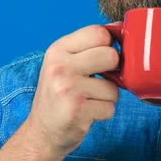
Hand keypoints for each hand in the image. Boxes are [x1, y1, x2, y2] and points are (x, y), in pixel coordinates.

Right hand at [24, 25, 119, 158]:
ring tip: (87, 100)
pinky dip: (103, 113)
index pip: (98, 32)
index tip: (102, 58)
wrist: (41, 133)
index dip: (108, 45)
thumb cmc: (58, 95)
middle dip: (112, 71)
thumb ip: (89, 46)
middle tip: (97, 81)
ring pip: (114, 87)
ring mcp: (68, 88)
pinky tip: (86, 113)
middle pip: (111, 55)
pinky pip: (110, 108)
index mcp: (57, 50)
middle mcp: (60, 66)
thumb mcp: (64, 64)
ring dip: (107, 97)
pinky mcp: (77, 110)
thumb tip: (119, 26)